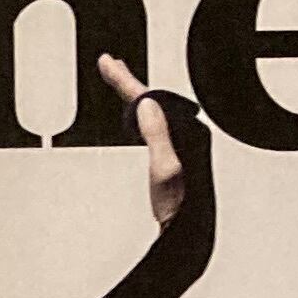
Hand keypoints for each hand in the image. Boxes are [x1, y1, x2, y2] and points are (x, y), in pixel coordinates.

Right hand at [98, 54, 186, 228]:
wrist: (187, 234)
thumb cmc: (178, 207)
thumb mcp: (165, 169)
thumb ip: (157, 134)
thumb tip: (147, 105)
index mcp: (187, 132)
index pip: (151, 99)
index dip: (126, 80)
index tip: (109, 63)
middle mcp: (188, 134)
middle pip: (153, 100)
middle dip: (130, 81)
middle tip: (111, 64)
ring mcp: (182, 145)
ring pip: (153, 111)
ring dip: (135, 95)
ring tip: (120, 80)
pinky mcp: (175, 156)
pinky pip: (155, 125)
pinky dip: (141, 114)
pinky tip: (137, 114)